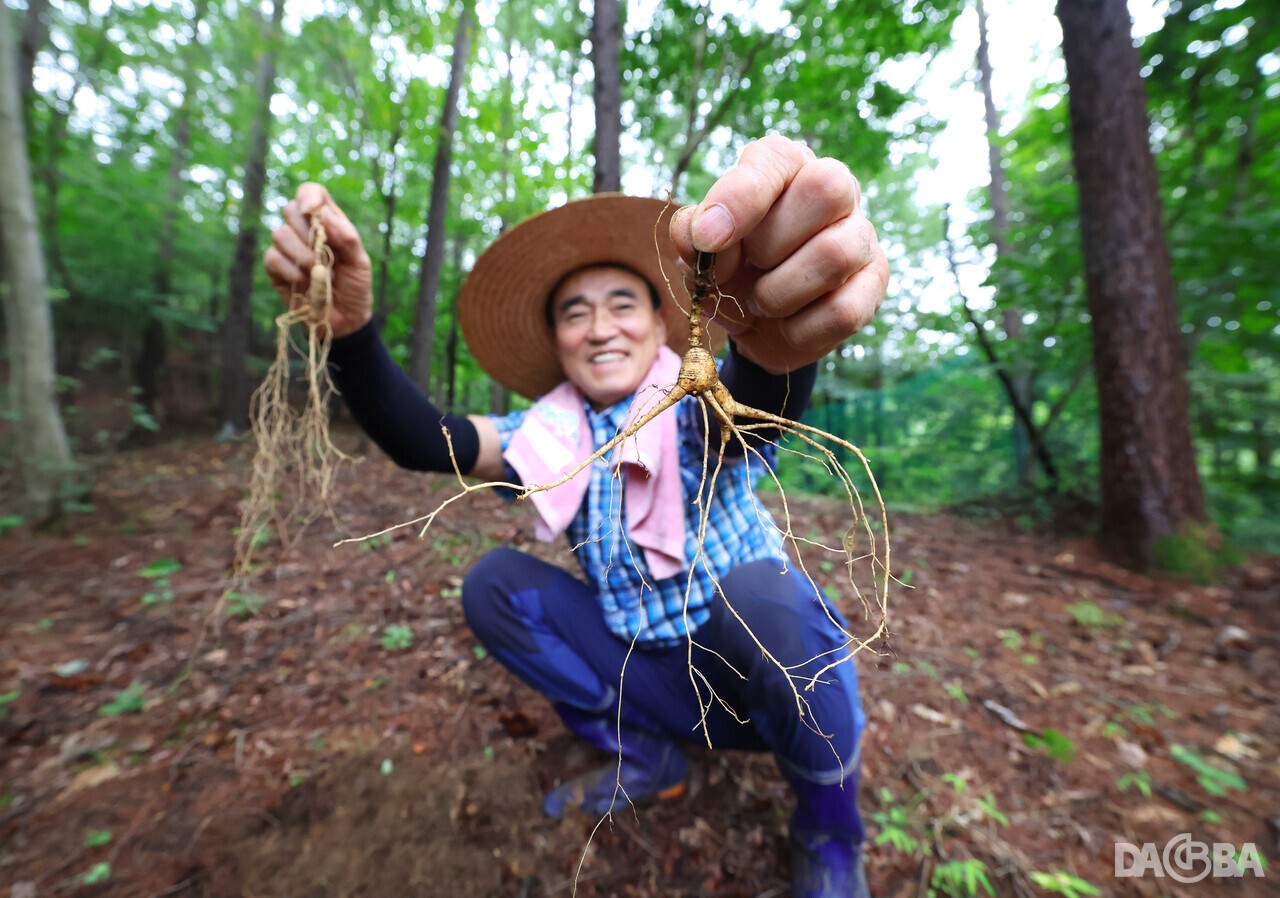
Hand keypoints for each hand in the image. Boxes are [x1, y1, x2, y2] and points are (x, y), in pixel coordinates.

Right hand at [263, 183, 373, 337]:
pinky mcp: (276, 270)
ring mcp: (288, 250)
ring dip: (301, 254)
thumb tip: (322, 214)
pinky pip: (272, 258)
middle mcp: (304, 232)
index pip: (311, 193)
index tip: (312, 210)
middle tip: (322, 253)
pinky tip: (303, 282)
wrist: (347, 320)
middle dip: (306, 231)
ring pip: (279, 233)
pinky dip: (289, 270)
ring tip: (316, 272)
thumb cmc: (355, 287)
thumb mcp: (360, 261)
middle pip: (290, 209)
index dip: (308, 196)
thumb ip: (346, 236)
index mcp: (327, 222)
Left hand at [670, 135, 888, 373]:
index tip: (708, 238)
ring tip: (761, 301)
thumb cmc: (732, 272)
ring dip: (780, 293)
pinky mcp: (875, 282)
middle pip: (827, 188)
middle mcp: (834, 189)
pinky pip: (844, 310)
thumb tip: (696, 233)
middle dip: (771, 242)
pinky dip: (800, 329)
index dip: (740, 197)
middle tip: (749, 266)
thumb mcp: (701, 255)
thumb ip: (693, 238)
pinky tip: (787, 325)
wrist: (759, 327)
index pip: (777, 158)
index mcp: (786, 167)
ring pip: (836, 254)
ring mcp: (861, 235)